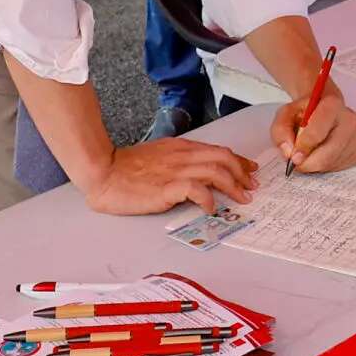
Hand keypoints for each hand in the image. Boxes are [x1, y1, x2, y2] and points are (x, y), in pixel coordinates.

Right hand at [84, 136, 256, 215]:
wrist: (104, 172)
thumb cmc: (126, 168)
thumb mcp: (158, 157)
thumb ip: (178, 161)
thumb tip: (197, 173)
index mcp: (180, 148)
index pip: (218, 150)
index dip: (238, 161)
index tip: (250, 171)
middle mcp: (182, 156)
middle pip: (223, 157)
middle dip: (242, 173)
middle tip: (251, 187)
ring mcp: (176, 170)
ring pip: (216, 171)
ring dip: (233, 186)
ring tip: (241, 199)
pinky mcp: (167, 187)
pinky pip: (197, 189)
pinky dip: (209, 199)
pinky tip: (211, 208)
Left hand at [273, 87, 355, 172]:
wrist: (324, 108)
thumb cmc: (306, 111)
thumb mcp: (286, 114)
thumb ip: (281, 130)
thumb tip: (288, 152)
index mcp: (332, 105)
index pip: (317, 132)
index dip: (303, 148)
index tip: (293, 157)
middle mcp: (349, 120)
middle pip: (328, 154)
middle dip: (308, 163)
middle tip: (296, 163)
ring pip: (332, 163)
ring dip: (315, 165)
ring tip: (308, 153)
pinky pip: (338, 168)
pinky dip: (325, 166)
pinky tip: (320, 154)